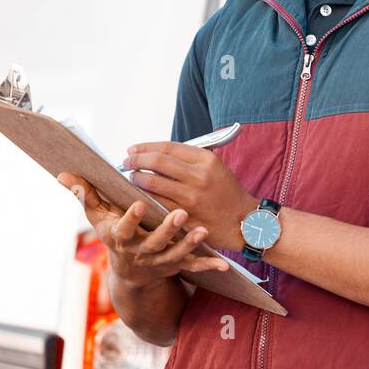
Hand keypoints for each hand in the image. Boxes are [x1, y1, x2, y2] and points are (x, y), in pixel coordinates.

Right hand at [57, 171, 228, 286]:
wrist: (130, 272)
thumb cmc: (115, 235)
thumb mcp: (99, 219)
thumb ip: (85, 197)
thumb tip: (64, 175)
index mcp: (122, 239)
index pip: (124, 229)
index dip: (130, 218)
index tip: (138, 203)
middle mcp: (141, 252)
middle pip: (155, 242)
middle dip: (167, 229)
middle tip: (180, 212)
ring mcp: (160, 261)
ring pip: (176, 254)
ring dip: (189, 244)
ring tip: (202, 231)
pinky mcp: (176, 266)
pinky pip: (194, 267)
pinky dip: (209, 266)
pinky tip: (224, 265)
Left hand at [121, 142, 255, 253]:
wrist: (242, 221)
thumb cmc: (225, 192)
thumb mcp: (215, 168)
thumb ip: (190, 158)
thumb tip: (157, 152)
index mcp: (207, 160)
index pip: (168, 147)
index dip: (146, 147)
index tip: (133, 149)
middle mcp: (198, 176)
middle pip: (157, 161)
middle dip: (136, 160)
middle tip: (126, 162)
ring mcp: (190, 197)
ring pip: (152, 182)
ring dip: (136, 178)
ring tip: (132, 177)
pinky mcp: (184, 215)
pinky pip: (155, 202)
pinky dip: (143, 196)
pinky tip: (139, 194)